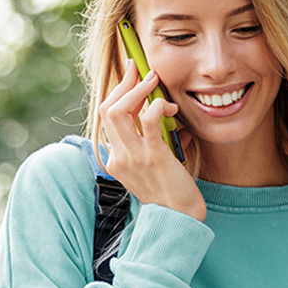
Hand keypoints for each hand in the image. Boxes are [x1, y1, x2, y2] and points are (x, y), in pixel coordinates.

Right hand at [99, 70, 206, 220]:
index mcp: (116, 159)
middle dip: (123, 83)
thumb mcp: (155, 164)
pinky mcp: (153, 156)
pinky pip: (149, 119)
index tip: (132, 75)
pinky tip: (170, 108)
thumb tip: (168, 114)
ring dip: (137, 89)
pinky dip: (158, 106)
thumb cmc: (172, 193)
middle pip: (107, 108)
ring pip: (118, 110)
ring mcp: (133, 157)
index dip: (119, 92)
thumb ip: (155, 140)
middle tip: (140, 68)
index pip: (108, 117)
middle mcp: (118, 157)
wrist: (179, 219)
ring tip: (154, 81)